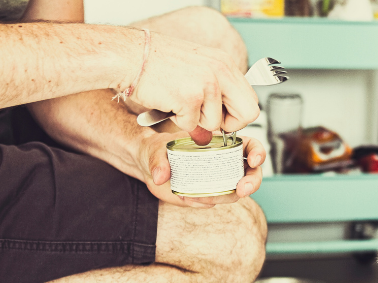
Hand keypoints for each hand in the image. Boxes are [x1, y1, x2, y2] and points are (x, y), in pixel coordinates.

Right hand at [129, 32, 259, 137]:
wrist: (126, 56)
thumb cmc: (155, 62)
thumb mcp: (195, 70)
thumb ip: (213, 95)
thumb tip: (216, 131)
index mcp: (224, 63)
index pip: (250, 100)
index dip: (237, 115)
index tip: (221, 116)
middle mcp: (220, 71)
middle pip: (248, 113)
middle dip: (228, 125)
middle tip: (206, 119)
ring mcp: (207, 83)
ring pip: (215, 123)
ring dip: (195, 121)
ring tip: (177, 102)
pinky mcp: (190, 97)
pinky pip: (191, 125)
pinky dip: (177, 120)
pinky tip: (168, 102)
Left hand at [139, 132, 264, 207]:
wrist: (146, 165)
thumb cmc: (156, 149)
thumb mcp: (154, 149)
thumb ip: (158, 160)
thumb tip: (161, 176)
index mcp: (220, 143)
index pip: (249, 146)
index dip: (257, 153)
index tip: (253, 160)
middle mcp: (223, 162)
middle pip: (251, 173)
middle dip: (252, 182)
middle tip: (241, 190)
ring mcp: (217, 180)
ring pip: (234, 191)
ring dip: (224, 197)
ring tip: (200, 195)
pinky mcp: (208, 194)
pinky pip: (214, 201)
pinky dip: (203, 201)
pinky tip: (186, 196)